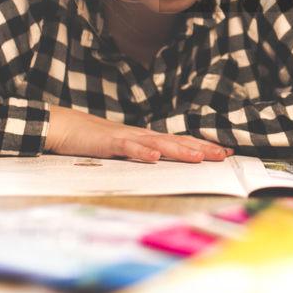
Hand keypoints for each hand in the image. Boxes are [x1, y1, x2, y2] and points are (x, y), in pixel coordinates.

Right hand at [45, 105, 231, 162]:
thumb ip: (144, 155)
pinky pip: (128, 147)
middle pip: (177, 141)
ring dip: (180, 150)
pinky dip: (142, 152)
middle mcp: (142, 136)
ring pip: (158, 144)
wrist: (66, 127)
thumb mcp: (125, 150)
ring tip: (199, 157)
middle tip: (224, 155)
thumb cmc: (95, 140)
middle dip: (202, 148)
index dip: (203, 146)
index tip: (226, 153)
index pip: (180, 142)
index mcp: (147, 139)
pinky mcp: (109, 143)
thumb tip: (164, 165)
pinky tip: (154, 157)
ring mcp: (127, 137)